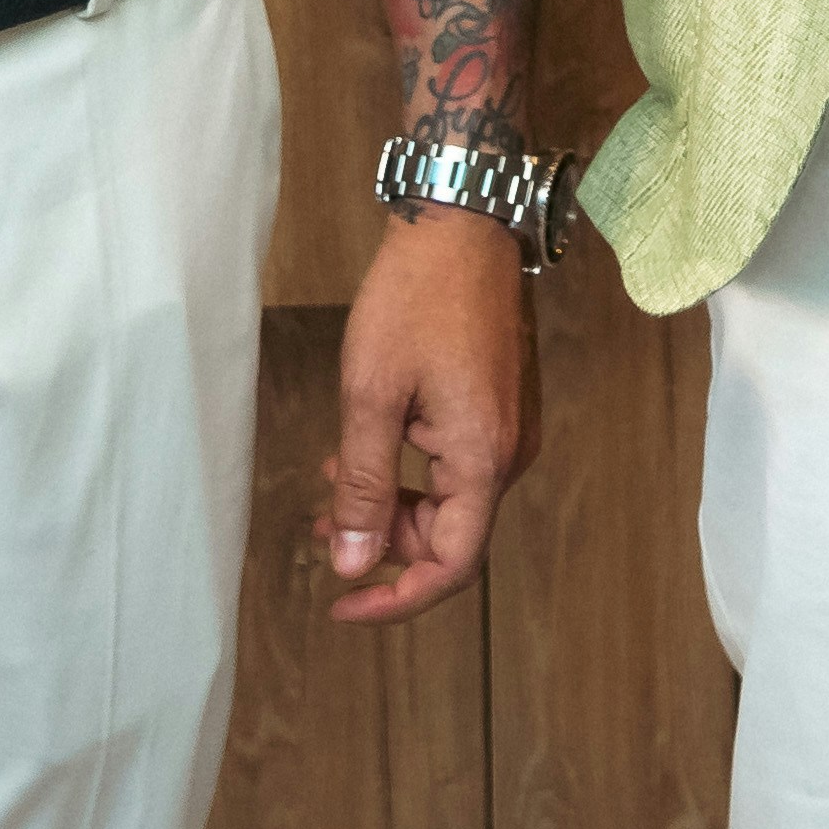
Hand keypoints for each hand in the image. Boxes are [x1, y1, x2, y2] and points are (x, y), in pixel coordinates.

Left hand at [315, 203, 536, 624]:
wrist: (463, 223)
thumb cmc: (415, 300)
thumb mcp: (372, 395)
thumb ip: (364, 486)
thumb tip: (353, 564)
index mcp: (482, 458)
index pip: (451, 566)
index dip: (396, 599)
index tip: (341, 606)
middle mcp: (509, 452)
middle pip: (449, 534)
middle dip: (382, 543)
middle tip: (319, 527)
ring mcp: (510, 427)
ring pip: (450, 499)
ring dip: (392, 505)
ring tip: (332, 484)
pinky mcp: (501, 404)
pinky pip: (457, 463)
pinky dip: (411, 471)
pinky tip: (367, 447)